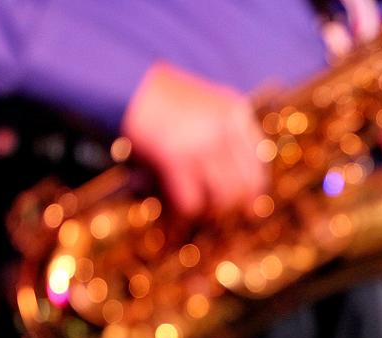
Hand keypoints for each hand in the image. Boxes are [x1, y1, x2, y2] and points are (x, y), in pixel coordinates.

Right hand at [121, 62, 266, 217]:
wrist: (122, 80)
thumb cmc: (159, 96)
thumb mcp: (205, 103)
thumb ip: (225, 131)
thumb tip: (238, 178)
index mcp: (235, 113)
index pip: (259, 165)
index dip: (252, 191)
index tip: (245, 205)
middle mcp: (224, 128)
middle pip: (246, 186)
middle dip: (233, 206)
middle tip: (215, 212)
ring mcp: (201, 143)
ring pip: (223, 198)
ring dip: (209, 211)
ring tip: (195, 210)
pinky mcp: (174, 157)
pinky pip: (191, 200)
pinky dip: (184, 212)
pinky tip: (175, 212)